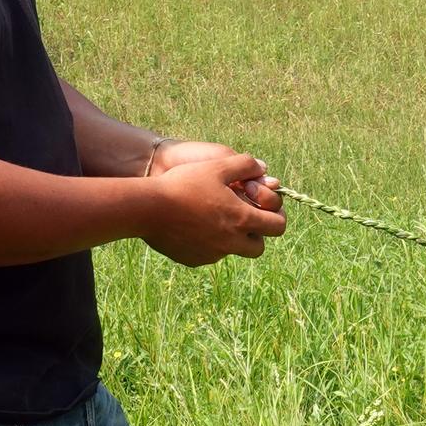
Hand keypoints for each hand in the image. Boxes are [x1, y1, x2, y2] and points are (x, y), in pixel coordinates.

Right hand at [142, 152, 286, 264]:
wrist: (148, 208)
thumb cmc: (184, 183)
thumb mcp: (217, 166)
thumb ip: (246, 165)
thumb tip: (263, 170)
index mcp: (242, 219)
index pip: (278, 226)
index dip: (275, 215)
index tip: (259, 203)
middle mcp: (231, 242)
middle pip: (259, 247)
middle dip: (256, 233)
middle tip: (242, 216)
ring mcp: (213, 254)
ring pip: (233, 250)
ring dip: (232, 237)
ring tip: (215, 217)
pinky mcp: (195, 260)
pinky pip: (210, 254)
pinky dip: (208, 242)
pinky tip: (193, 225)